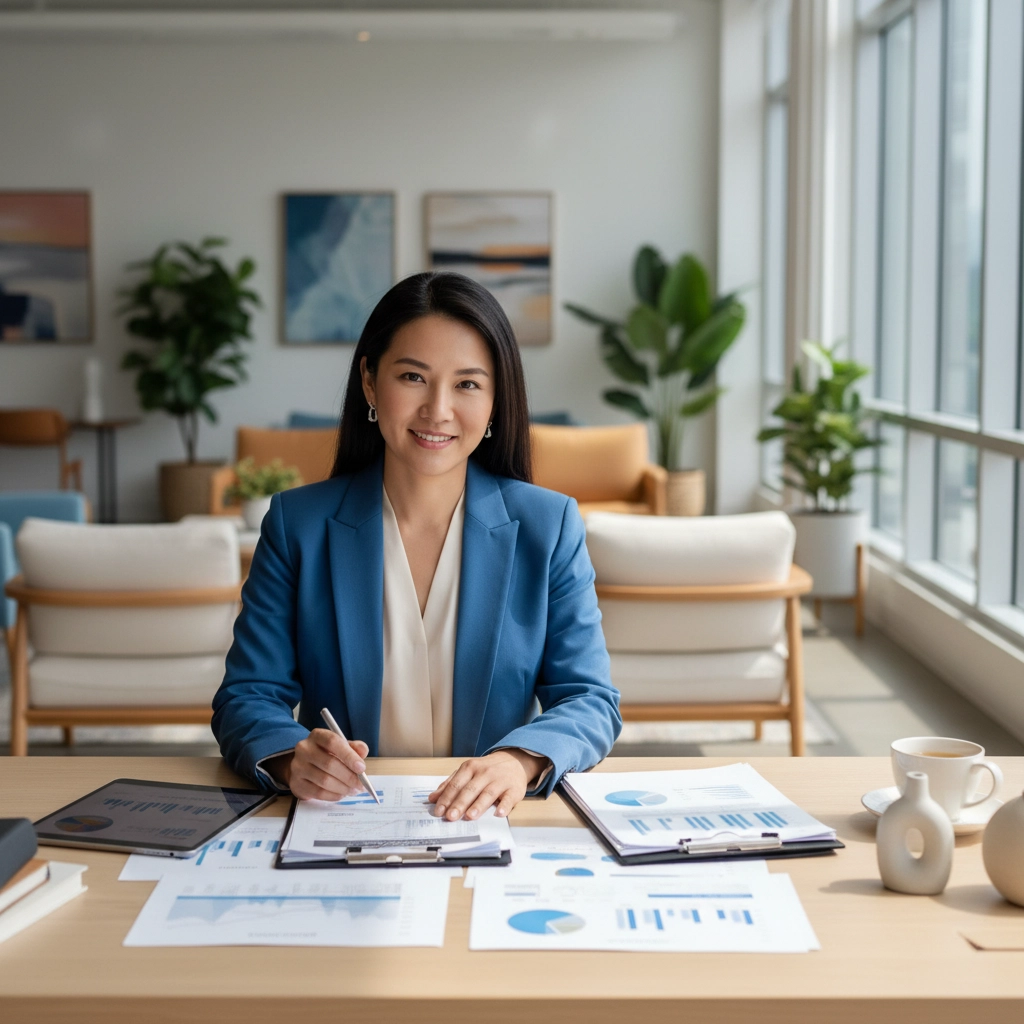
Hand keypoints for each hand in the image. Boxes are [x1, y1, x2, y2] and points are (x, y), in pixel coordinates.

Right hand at [281, 729, 370, 800]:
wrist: (304, 766)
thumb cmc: (327, 754)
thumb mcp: (341, 746)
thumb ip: (354, 747)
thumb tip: (363, 752)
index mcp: (317, 736)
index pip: (332, 742)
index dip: (348, 755)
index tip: (362, 768)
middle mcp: (304, 749)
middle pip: (329, 763)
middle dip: (349, 776)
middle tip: (361, 785)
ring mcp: (298, 767)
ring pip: (324, 780)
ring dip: (343, 788)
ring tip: (353, 790)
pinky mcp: (296, 784)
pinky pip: (318, 793)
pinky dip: (334, 795)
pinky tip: (341, 794)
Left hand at [428, 749, 546, 820]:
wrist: (514, 760)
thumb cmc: (487, 769)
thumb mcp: (468, 771)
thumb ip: (450, 784)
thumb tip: (432, 798)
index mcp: (470, 767)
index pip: (456, 784)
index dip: (446, 798)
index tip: (438, 811)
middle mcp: (485, 773)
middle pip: (470, 789)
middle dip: (459, 803)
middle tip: (450, 817)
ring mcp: (500, 780)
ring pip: (488, 793)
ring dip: (479, 805)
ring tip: (470, 816)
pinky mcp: (514, 789)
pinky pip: (509, 798)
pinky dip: (504, 806)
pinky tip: (499, 813)